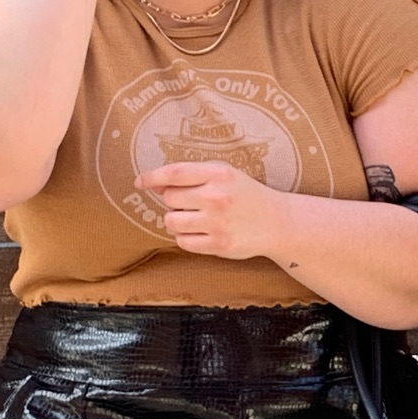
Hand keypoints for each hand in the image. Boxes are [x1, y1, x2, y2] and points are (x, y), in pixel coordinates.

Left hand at [136, 159, 285, 259]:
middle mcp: (216, 197)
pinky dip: (187, 238)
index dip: (152, 177)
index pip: (174, 174)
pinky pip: (183, 242)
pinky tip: (202, 233)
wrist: (277, 221)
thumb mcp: (225, 175)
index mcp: (218, 174)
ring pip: (171, 222)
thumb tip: (157, 184)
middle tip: (191, 204)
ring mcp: (217, 222)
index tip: (140, 182)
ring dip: (177, 221)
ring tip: (194, 219)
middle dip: (174, 201)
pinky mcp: (219, 244)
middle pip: (170, 198)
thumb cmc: (246, 195)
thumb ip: (193, 176)